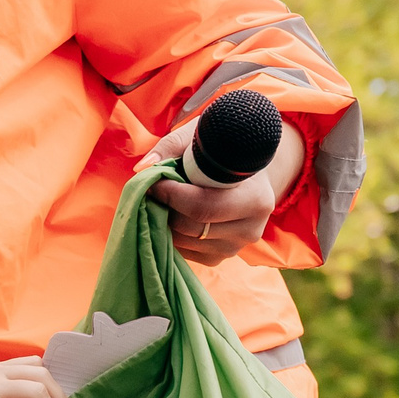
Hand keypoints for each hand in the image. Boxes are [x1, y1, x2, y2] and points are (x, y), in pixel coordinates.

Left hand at [139, 119, 298, 265]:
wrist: (250, 175)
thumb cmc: (225, 152)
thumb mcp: (205, 138)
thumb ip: (173, 146)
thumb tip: (143, 167)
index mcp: (255, 199)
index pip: (203, 206)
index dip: (171, 194)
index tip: (154, 181)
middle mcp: (249, 230)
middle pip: (190, 227)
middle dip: (164, 208)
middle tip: (151, 191)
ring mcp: (234, 248)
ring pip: (182, 242)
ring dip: (164, 222)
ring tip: (162, 200)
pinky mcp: (217, 258)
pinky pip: (183, 252)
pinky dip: (170, 234)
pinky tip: (171, 214)